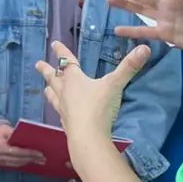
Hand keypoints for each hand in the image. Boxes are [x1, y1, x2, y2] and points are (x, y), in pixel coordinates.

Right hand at [0, 123, 43, 169]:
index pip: (17, 152)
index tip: (40, 153)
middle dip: (32, 159)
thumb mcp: (7, 129)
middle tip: (44, 158)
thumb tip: (32, 140)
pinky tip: (32, 161)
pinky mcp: (0, 165)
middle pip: (18, 159)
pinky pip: (14, 165)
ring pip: (17, 164)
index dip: (29, 153)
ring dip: (29, 162)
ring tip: (40, 161)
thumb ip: (17, 135)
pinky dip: (24, 162)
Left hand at [36, 40, 150, 174]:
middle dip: (47, 70)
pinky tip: (60, 113)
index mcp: (74, 81)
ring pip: (53, 96)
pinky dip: (58, 109)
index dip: (62, 52)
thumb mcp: (115, 84)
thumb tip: (144, 47)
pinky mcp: (67, 124)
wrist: (88, 138)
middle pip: (54, 78)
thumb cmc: (99, 107)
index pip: (67, 62)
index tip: (54, 43)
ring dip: (50, 90)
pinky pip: (60, 113)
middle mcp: (65, 93)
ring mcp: (64, 110)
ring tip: (45, 89)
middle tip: (37, 64)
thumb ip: (129, 67)